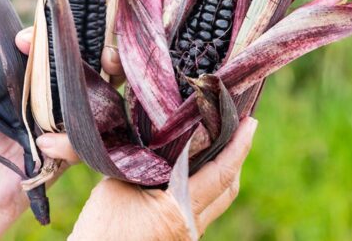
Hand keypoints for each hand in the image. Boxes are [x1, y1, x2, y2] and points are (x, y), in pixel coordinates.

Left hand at [0, 27, 123, 240]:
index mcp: (38, 78)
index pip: (49, 47)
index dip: (41, 38)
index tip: (20, 40)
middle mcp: (59, 94)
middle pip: (78, 65)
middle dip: (67, 54)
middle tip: (37, 55)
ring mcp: (70, 120)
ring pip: (90, 100)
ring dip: (73, 99)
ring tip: (44, 110)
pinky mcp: (74, 150)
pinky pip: (81, 142)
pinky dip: (64, 143)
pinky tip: (42, 144)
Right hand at [68, 117, 257, 239]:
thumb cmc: (102, 228)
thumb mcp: (119, 185)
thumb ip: (143, 163)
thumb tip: (157, 143)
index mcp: (181, 210)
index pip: (222, 174)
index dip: (239, 146)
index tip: (249, 122)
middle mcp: (191, 226)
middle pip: (228, 188)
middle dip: (237, 156)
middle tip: (239, 126)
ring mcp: (186, 235)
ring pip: (218, 200)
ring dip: (223, 170)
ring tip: (220, 141)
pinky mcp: (177, 237)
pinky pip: (201, 206)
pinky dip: (206, 183)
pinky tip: (194, 167)